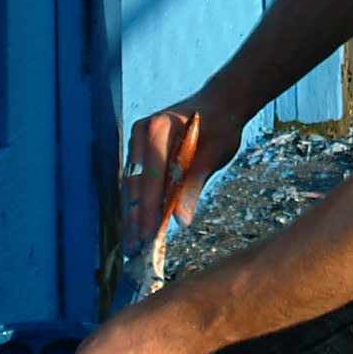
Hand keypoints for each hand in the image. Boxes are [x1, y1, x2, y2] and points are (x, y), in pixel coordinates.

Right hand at [124, 92, 242, 252]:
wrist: (220, 105)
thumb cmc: (220, 125)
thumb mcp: (214, 152)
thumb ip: (194, 184)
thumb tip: (181, 220)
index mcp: (157, 128)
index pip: (149, 176)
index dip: (148, 208)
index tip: (148, 235)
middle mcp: (141, 134)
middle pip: (135, 184)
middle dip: (136, 217)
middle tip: (136, 248)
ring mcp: (139, 143)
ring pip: (132, 187)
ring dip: (133, 215)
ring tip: (134, 244)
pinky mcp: (142, 154)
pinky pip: (138, 184)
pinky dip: (139, 205)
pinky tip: (139, 227)